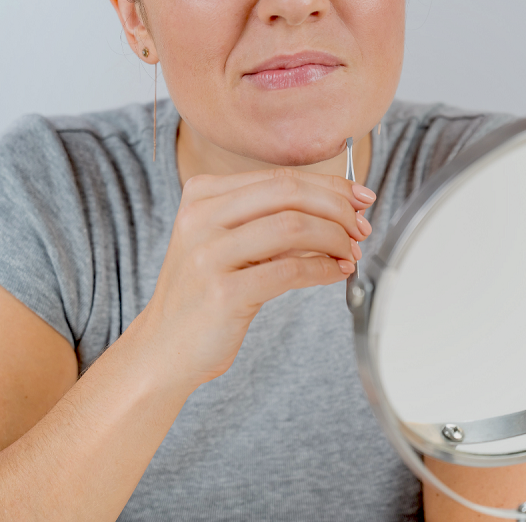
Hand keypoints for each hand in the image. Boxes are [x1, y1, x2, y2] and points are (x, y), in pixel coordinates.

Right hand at [136, 168, 374, 388]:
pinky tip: (336, 273)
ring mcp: (208, 254)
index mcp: (202, 195)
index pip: (280, 177)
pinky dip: (324, 269)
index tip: (359, 198)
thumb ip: (272, 220)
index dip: (329, 186)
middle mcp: (201, 217)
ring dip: (334, 239)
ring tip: (350, 253)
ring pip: (293, 226)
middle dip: (337, 208)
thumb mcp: (230, 243)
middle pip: (289, 192)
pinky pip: (290, 270)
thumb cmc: (205, 293)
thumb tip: (340, 208)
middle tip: (360, 228)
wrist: (165, 347)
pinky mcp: (222, 292)